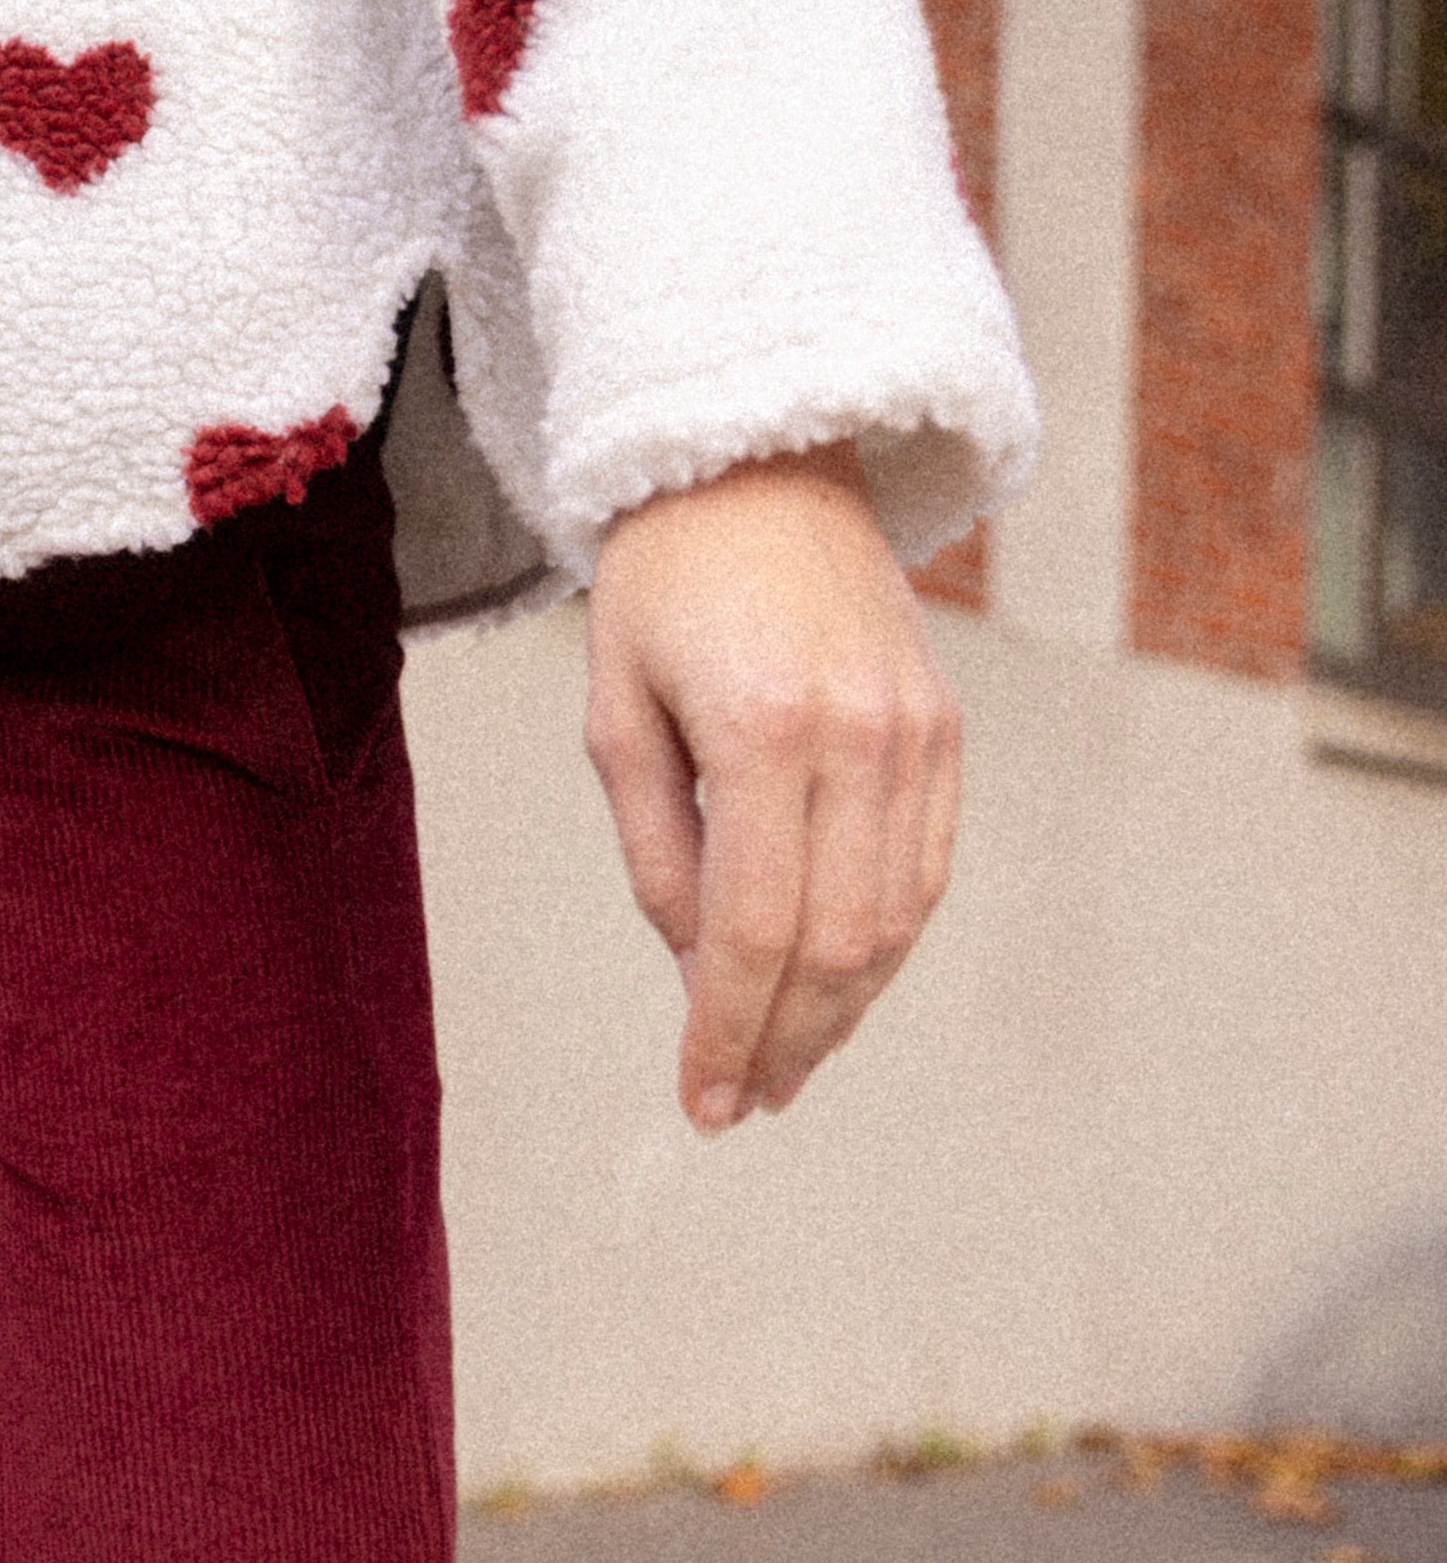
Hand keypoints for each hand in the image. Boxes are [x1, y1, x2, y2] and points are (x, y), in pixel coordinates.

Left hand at [583, 445, 960, 1132]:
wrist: (762, 460)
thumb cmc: (662, 583)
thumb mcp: (616, 714)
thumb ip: (658, 853)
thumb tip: (702, 974)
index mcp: (760, 731)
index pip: (753, 932)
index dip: (728, 1034)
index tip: (702, 1101)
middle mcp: (858, 738)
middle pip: (835, 946)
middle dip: (787, 1044)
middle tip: (743, 1103)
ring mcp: (918, 735)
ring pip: (893, 923)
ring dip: (842, 1013)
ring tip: (786, 1065)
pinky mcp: (945, 729)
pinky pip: (924, 870)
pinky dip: (883, 945)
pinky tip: (836, 987)